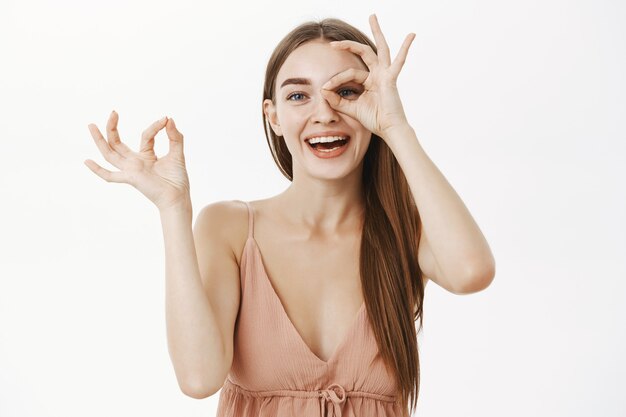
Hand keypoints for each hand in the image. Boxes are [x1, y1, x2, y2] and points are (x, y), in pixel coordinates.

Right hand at [85, 111, 190, 211]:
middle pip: (117, 143)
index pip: (145, 135)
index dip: (155, 126)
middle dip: (112, 127)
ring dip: (99, 140)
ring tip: (91, 125)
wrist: (178, 196)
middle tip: (113, 112)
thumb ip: (175, 137)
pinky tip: (86, 161)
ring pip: (109, 153)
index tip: (165, 119)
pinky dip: (98, 170)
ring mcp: (131, 170)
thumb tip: (169, 119)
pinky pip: (111, 176)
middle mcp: (135, 162)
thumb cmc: (177, 179)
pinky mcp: (131, 178)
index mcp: (146, 155)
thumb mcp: (177, 153)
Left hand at [321, 14, 414, 139]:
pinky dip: (405, 48)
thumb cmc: (374, 119)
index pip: (348, 73)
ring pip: (379, 48)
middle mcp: (377, 74)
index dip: (335, 80)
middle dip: (349, 44)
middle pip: (363, 52)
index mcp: (369, 80)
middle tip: (333, 42)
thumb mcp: (351, 108)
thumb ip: (337, 100)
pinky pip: (399, 61)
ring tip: (372, 17)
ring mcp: (385, 74)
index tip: (325, 89)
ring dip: (376, 32)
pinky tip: (411, 35)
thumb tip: (323, 91)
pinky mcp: (391, 78)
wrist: (388, 129)